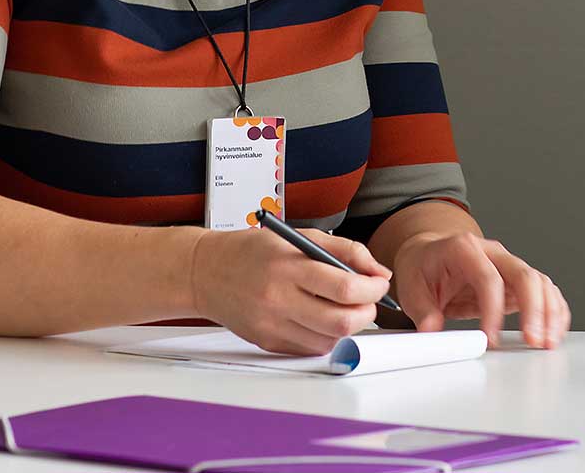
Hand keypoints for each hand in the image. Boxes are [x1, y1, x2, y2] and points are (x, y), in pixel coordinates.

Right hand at [189, 226, 391, 356]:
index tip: (379, 283)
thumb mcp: (300, 236)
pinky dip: (326, 336)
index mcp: (288, 268)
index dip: (372, 288)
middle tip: (368, 301)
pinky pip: (310, 348)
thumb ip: (345, 251)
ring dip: (348, 326)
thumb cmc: (253, 251)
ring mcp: (272, 325)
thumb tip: (379, 272)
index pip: (345, 287)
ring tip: (344, 307)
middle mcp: (278, 300)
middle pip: (341, 322)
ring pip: (329, 340)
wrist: (205, 272)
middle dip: (366, 313)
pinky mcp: (267, 342)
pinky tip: (321, 318)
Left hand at [391, 231, 569, 349]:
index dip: (492, 308)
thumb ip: (423, 309)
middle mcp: (493, 253)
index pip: (487, 277)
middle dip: (534, 310)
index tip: (490, 337)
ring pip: (540, 283)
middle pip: (524, 275)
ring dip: (549, 313)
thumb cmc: (424, 267)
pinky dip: (554, 310)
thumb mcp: (412, 286)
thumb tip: (432, 329)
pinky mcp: (518, 280)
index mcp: (465, 248)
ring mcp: (509, 264)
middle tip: (533, 340)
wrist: (431, 254)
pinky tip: (555, 330)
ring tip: (547, 342)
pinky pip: (545, 291)